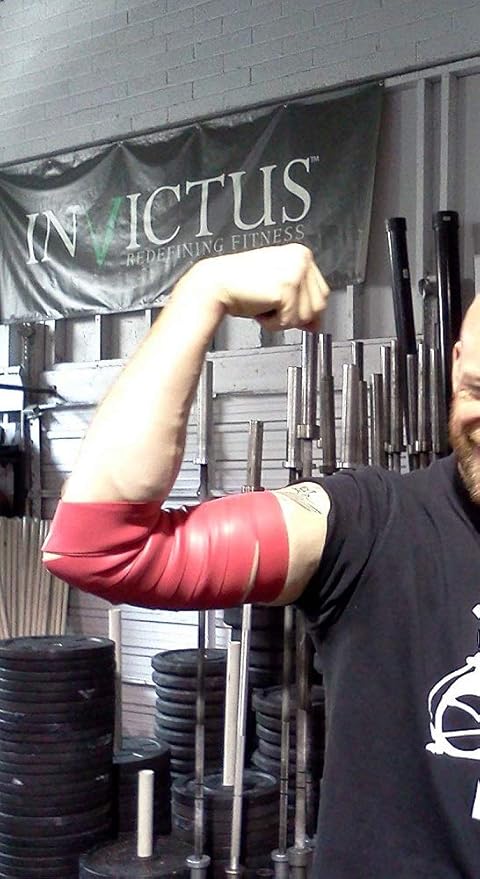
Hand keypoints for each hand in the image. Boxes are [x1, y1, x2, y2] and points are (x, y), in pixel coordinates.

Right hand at [193, 243, 328, 332]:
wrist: (214, 285)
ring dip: (283, 320)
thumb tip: (317, 324)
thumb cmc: (239, 286)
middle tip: (271, 306)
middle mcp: (301, 259)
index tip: (286, 308)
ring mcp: (295, 272)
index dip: (306, 308)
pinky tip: (259, 309)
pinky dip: (273, 323)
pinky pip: (290, 321)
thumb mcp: (277, 293)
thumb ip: (300, 305)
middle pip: (319, 305)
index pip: (322, 292)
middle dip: (294, 315)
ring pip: (308, 315)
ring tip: (264, 305)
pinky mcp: (287, 288)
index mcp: (300, 254)